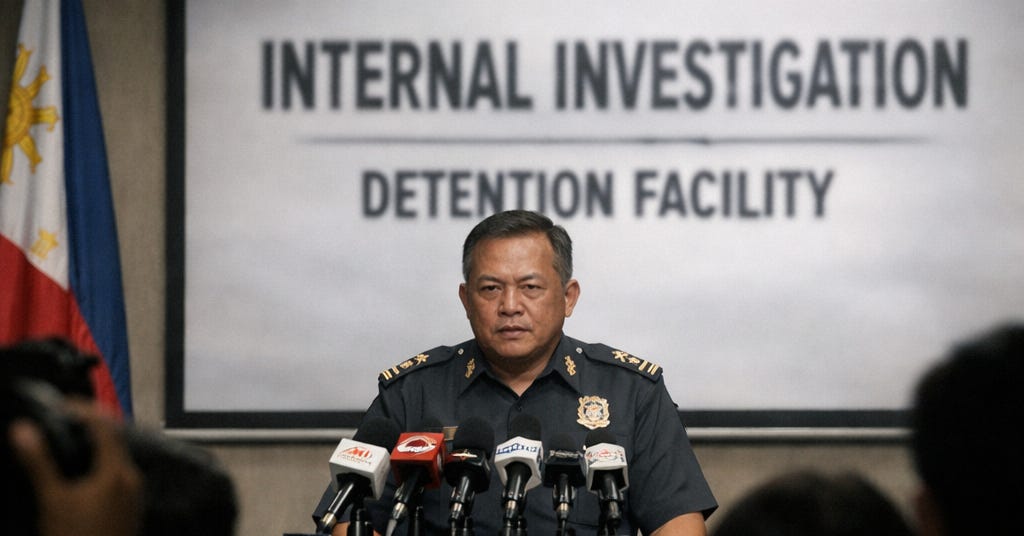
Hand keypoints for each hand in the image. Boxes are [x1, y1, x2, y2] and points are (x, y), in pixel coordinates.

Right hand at [9, 403, 141, 535]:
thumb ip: (39, 462)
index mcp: (117, 472)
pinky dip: (99, 464)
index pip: (104, 425)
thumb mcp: (52, 500)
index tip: (61, 403)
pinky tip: (79, 472)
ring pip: (116, 457)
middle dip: (88, 425)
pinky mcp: (129, 508)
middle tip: (61, 418)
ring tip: (67, 441)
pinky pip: (116, 475)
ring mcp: (133, 495)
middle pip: (113, 438)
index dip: (83, 408)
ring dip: (94, 445)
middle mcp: (131, 479)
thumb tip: (23, 429)